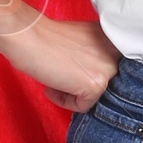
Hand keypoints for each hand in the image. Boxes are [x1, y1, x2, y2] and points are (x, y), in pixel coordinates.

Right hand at [0, 13, 120, 111]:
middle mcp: (114, 53)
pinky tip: (51, 88)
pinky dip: (64, 102)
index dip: (85, 74)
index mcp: (111, 39)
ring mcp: (108, 69)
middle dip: (78, 84)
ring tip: (53, 82)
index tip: (70, 74)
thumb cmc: (44, 37)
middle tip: (58, 78)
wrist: (28, 36)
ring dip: (71, 93)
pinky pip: (83, 105)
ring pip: (93, 96)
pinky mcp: (96, 85)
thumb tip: (90, 74)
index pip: (106, 69)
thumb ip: (91, 55)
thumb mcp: (79, 41)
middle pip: (101, 83)